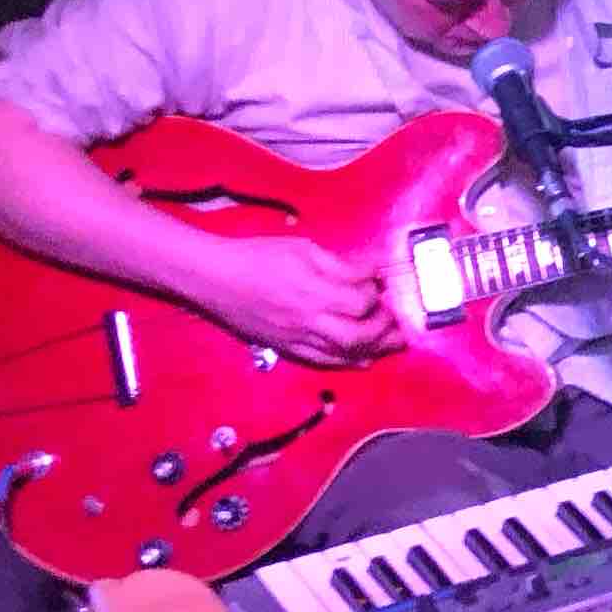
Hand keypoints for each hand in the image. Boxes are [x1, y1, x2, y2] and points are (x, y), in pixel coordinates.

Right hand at [198, 237, 400, 364]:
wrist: (213, 277)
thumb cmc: (259, 255)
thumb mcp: (305, 249)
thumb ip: (342, 265)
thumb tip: (374, 270)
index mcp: (314, 292)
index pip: (361, 303)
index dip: (378, 295)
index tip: (383, 284)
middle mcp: (308, 321)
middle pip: (358, 337)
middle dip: (385, 330)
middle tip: (397, 320)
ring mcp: (295, 339)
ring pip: (342, 355)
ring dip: (373, 349)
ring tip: (392, 343)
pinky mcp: (284, 348)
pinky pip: (321, 362)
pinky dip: (346, 362)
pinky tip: (362, 358)